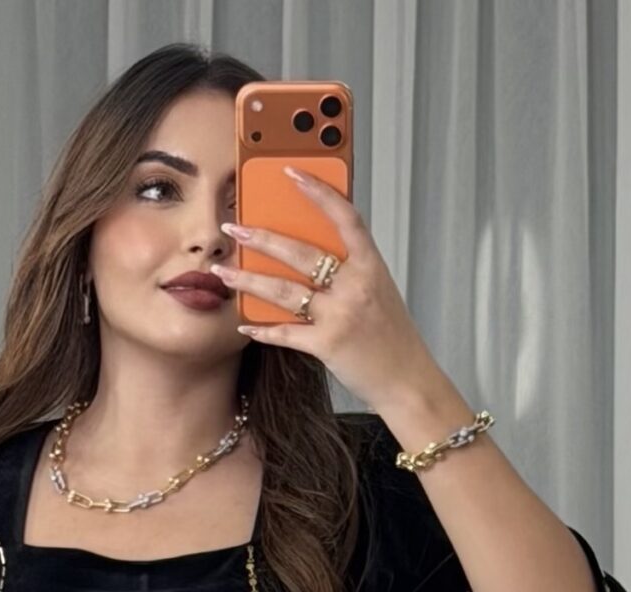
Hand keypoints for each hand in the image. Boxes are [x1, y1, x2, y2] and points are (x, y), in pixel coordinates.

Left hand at [210, 168, 436, 413]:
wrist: (407, 379)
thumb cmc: (390, 335)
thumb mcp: (377, 289)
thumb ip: (349, 267)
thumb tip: (309, 248)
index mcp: (370, 265)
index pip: (344, 216)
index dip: (318, 192)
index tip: (291, 173)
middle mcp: (355, 285)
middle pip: (301, 253)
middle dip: (261, 239)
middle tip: (233, 230)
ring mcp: (340, 315)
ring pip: (284, 291)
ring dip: (248, 281)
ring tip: (223, 274)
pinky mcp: (327, 344)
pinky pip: (286, 333)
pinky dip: (263, 330)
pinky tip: (245, 324)